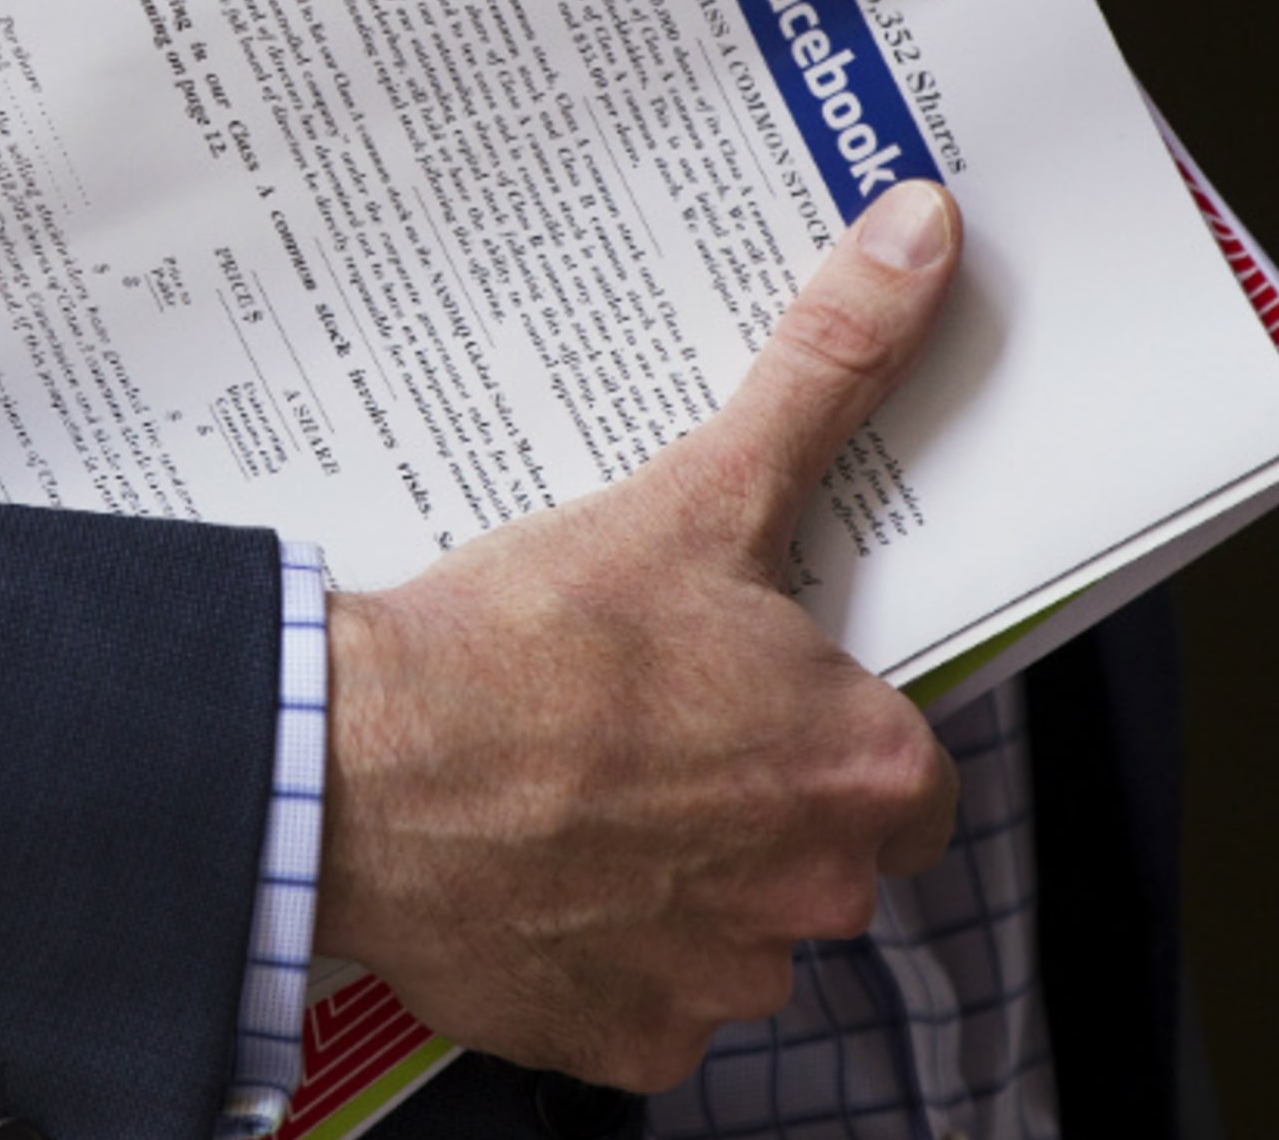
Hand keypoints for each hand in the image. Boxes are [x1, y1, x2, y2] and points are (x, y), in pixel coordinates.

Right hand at [315, 180, 963, 1091]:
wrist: (358, 764)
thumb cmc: (533, 643)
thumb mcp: (703, 494)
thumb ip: (829, 373)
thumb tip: (920, 239)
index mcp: (865, 771)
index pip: (915, 775)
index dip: (843, 733)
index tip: (769, 703)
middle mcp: (816, 895)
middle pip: (828, 856)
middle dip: (763, 804)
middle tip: (666, 738)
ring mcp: (719, 981)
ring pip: (742, 930)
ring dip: (690, 882)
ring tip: (596, 800)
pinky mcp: (624, 1041)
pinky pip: (651, 1004)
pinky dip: (613, 955)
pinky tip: (552, 877)